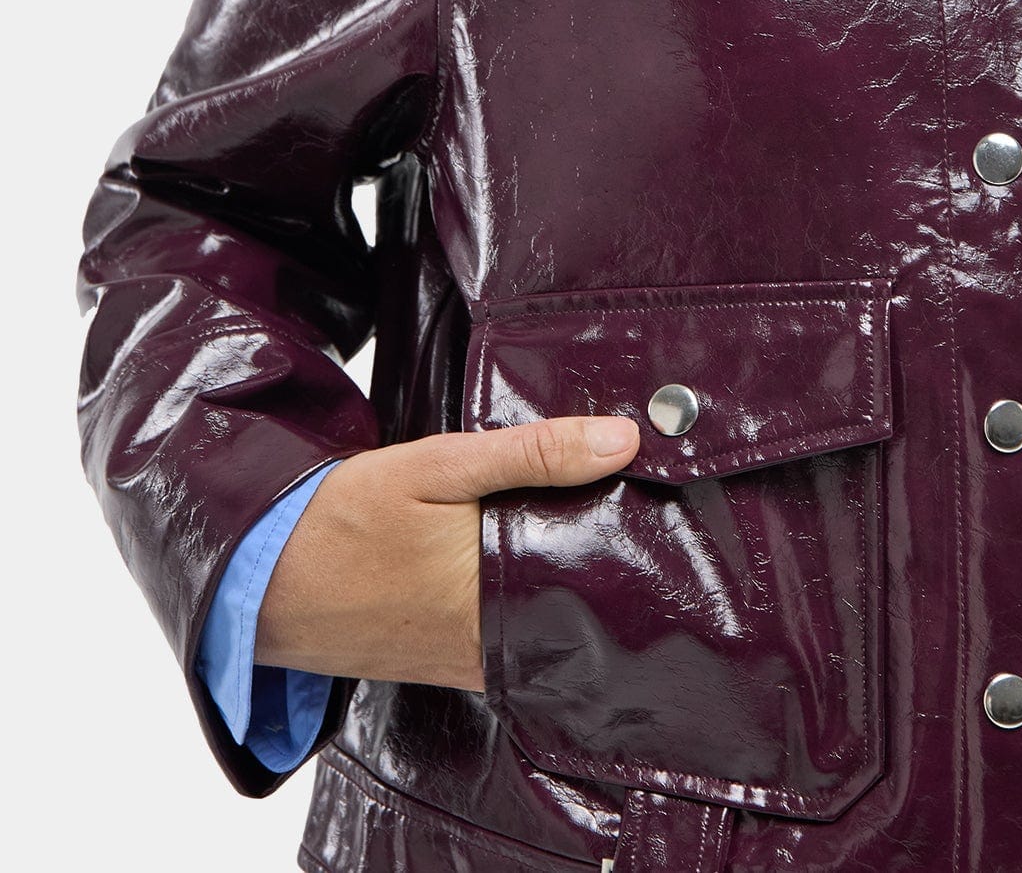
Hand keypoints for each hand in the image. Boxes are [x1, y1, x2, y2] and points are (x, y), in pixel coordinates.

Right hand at [254, 413, 640, 689]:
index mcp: (499, 589)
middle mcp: (495, 640)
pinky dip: (538, 611)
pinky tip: (546, 577)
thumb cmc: (348, 517)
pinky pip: (520, 644)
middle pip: (583, 605)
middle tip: (649, 523)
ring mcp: (474, 662)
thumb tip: (623, 440)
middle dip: (613, 569)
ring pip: (554, 625)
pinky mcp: (454, 669)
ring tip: (605, 545)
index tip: (669, 512)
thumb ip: (534, 453)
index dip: (639, 545)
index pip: (602, 575)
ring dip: (576, 590)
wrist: (263, 581)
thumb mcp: (439, 465)